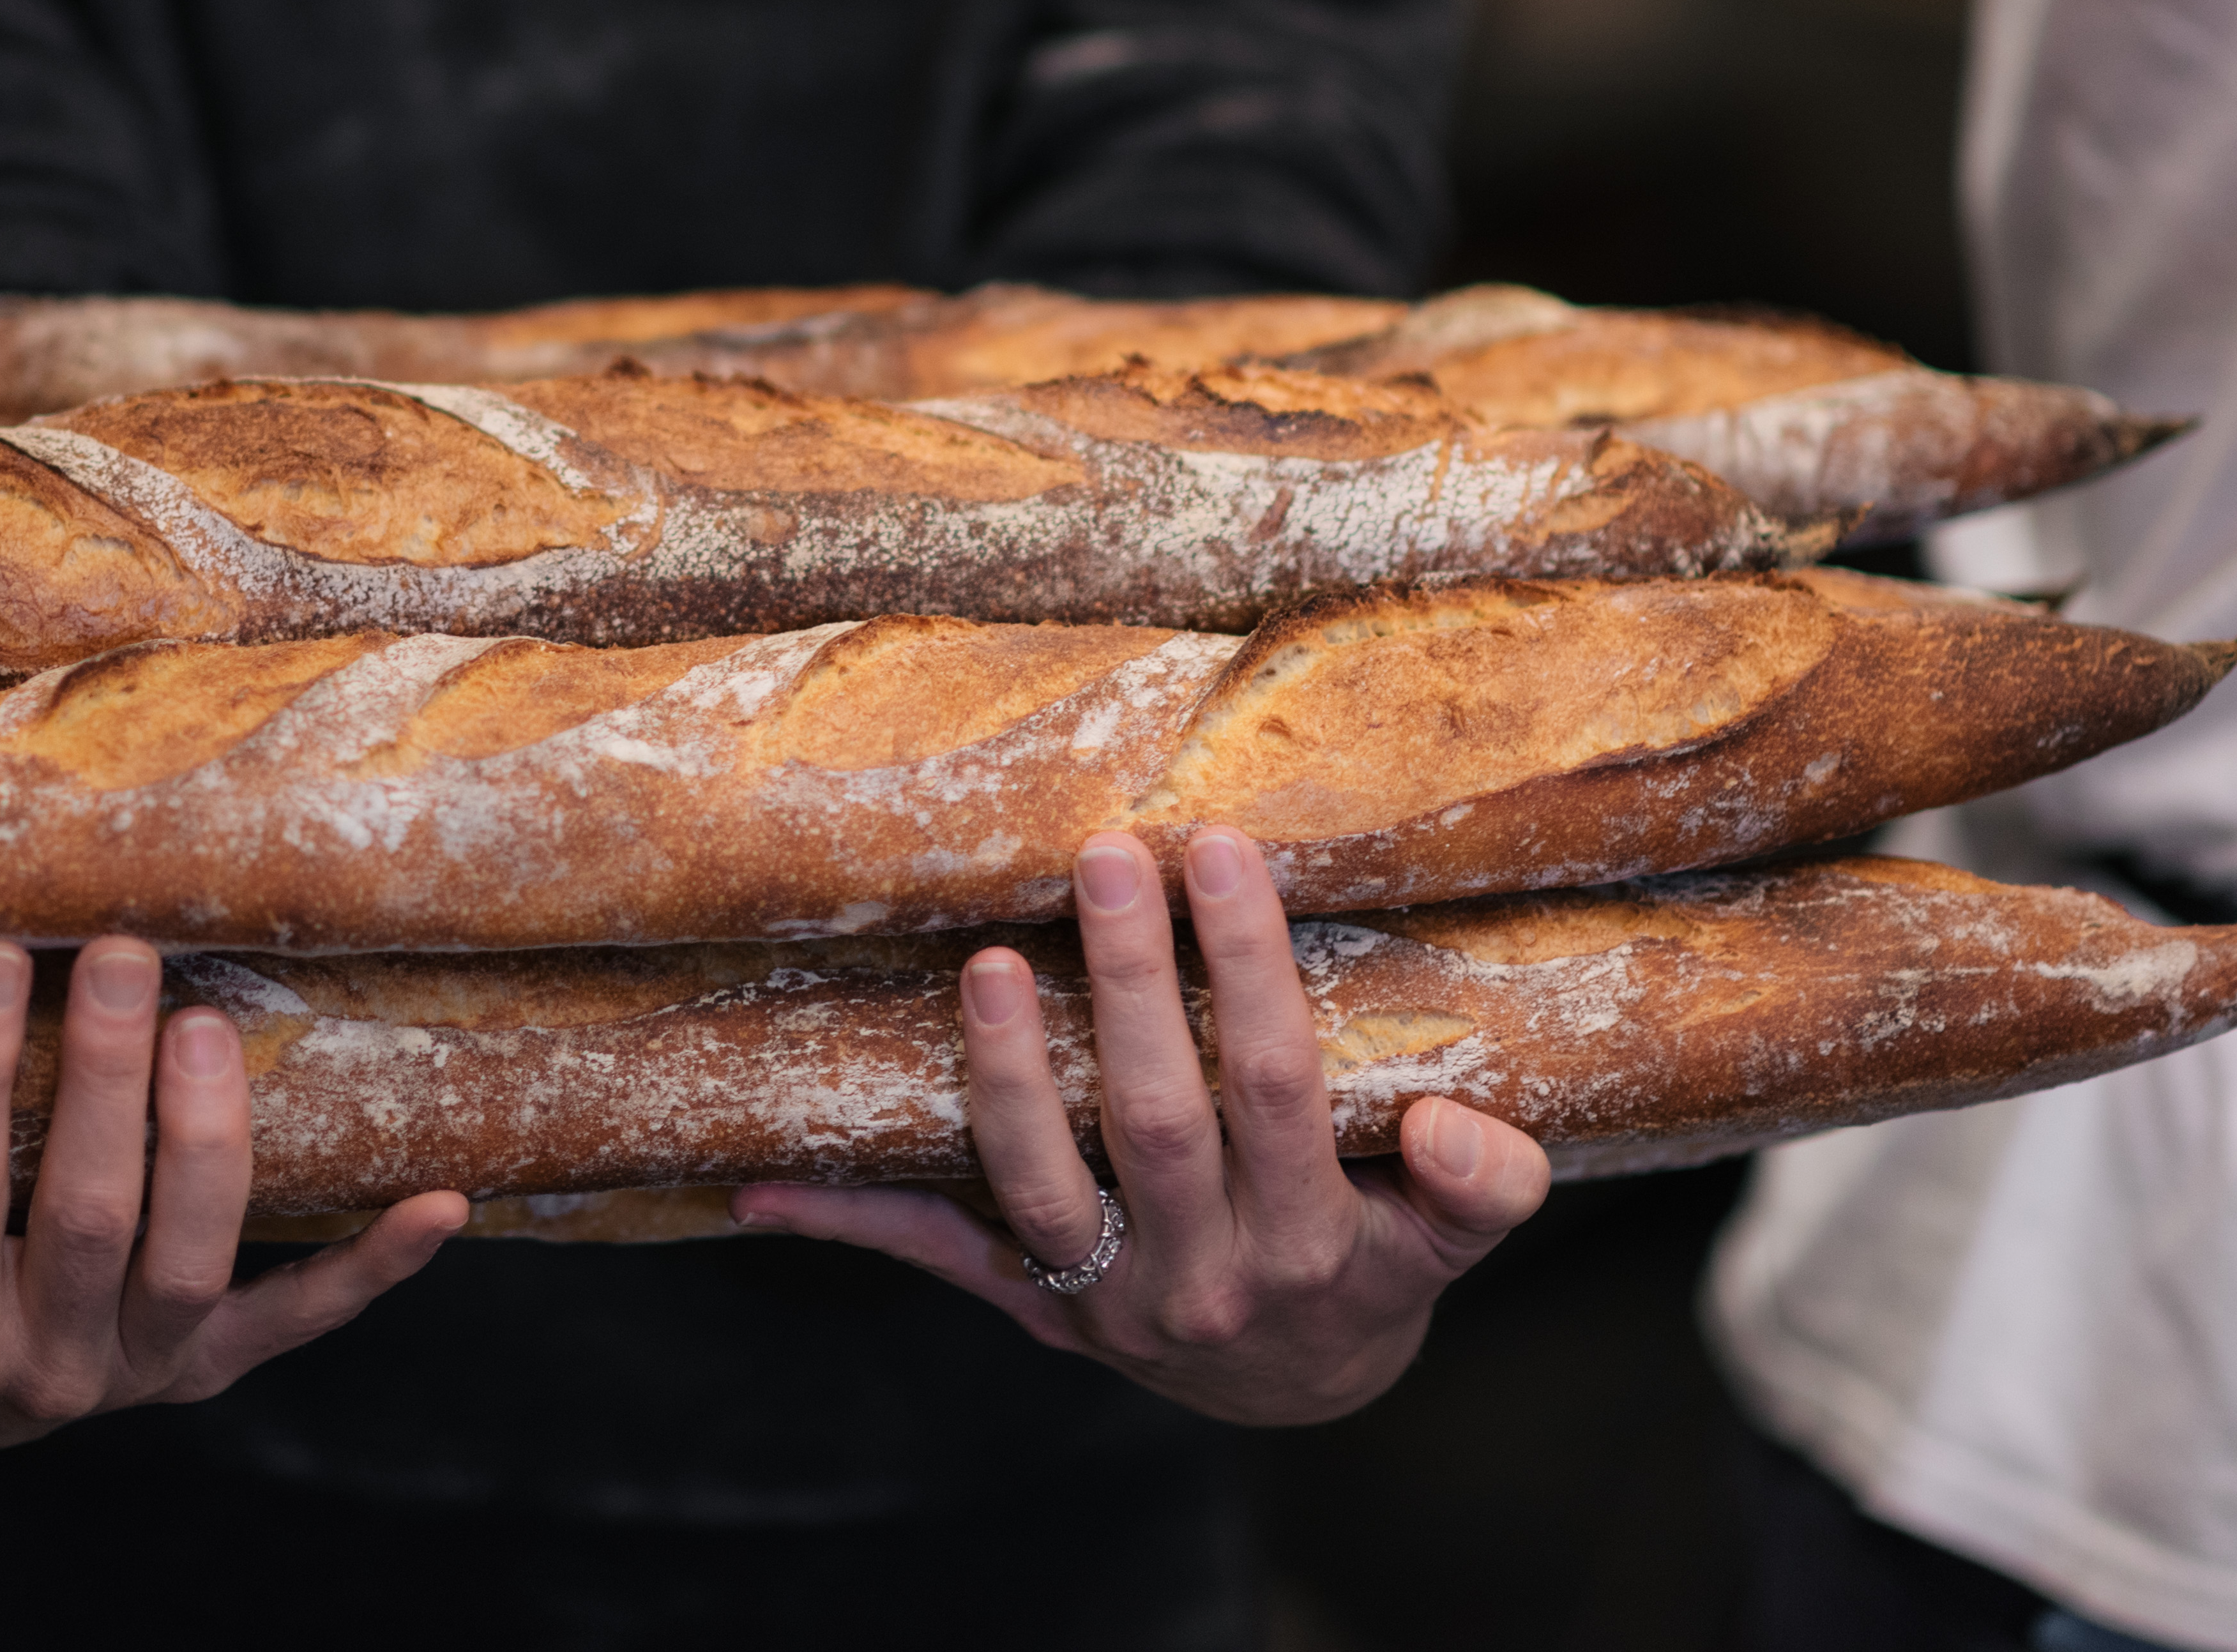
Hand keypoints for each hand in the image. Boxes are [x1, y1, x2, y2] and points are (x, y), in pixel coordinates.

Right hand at [0, 937, 466, 1449]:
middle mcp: (51, 1367)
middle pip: (89, 1216)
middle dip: (107, 1080)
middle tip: (123, 953)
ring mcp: (147, 1368)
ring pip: (195, 1257)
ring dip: (211, 1138)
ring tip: (206, 1018)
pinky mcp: (217, 1363)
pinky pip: (301, 1317)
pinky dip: (373, 1268)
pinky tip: (442, 1203)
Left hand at [730, 828, 1550, 1425]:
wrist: (1299, 1388)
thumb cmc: (1373, 1264)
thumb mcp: (1448, 1244)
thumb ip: (1477, 1189)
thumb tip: (1454, 1125)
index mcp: (1308, 1244)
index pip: (1279, 1086)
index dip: (1248, 971)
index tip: (1222, 848)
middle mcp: (1199, 1277)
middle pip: (1156, 1117)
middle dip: (1130, 982)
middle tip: (1106, 852)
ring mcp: (1101, 1298)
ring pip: (1038, 1184)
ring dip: (1002, 1077)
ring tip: (986, 964)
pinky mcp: (1030, 1303)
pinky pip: (935, 1257)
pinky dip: (847, 1219)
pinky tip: (758, 1182)